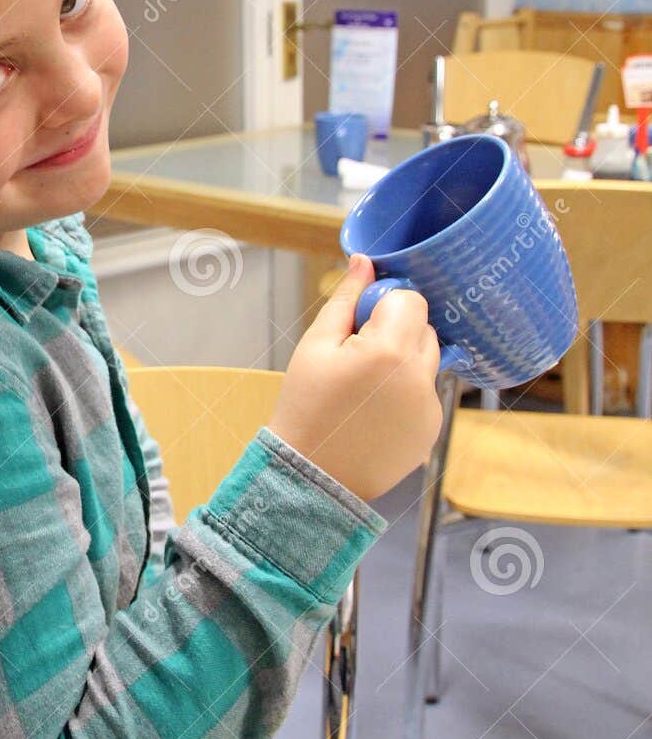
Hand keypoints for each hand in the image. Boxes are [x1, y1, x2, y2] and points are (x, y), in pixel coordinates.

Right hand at [267, 254, 443, 502]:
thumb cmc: (305, 408)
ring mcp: (430, 406)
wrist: (309, 477)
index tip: (359, 326)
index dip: (384, 306)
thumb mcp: (316, 346)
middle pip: (424, 328)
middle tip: (357, 358)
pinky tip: (375, 413)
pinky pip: (426, 393)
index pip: (410, 300)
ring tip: (365, 389)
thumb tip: (364, 262)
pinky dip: (407, 394)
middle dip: (396, 333)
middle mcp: (420, 377)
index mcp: (390, 350)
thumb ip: (346, 300)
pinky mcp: (432, 429)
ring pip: (427, 361)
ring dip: (404, 362)